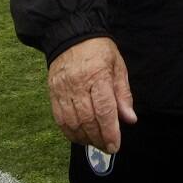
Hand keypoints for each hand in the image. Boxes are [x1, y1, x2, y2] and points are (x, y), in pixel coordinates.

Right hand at [47, 37, 136, 152]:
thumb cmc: (99, 51)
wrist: (71, 35)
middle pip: (88, 119)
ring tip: (95, 143)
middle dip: (98, 138)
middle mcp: (78, 84)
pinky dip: (69, 132)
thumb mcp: (117, 66)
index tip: (115, 145)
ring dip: (84, 138)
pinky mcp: (52, 93)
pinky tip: (79, 137)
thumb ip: (123, 94)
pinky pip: (60, 119)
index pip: (104, 109)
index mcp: (98, 75)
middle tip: (108, 147)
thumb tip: (129, 119)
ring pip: (72, 122)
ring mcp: (63, 90)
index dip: (110, 131)